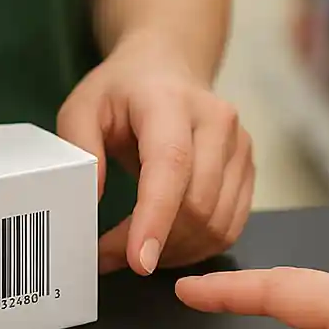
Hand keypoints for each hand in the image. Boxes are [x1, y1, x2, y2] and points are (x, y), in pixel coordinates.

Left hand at [56, 31, 253, 275]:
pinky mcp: (248, 169)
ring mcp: (240, 145)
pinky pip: (230, 227)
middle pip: (197, 204)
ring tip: (135, 251)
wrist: (168, 66)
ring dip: (174, 252)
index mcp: (170, 101)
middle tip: (108, 255)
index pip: (172, 164)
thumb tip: (91, 202)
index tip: (138, 261)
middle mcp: (216, 121)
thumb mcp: (82, 107)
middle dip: (153, 243)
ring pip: (216, 223)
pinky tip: (166, 245)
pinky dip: (196, 249)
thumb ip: (79, 148)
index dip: (156, 217)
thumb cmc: (122, 90)